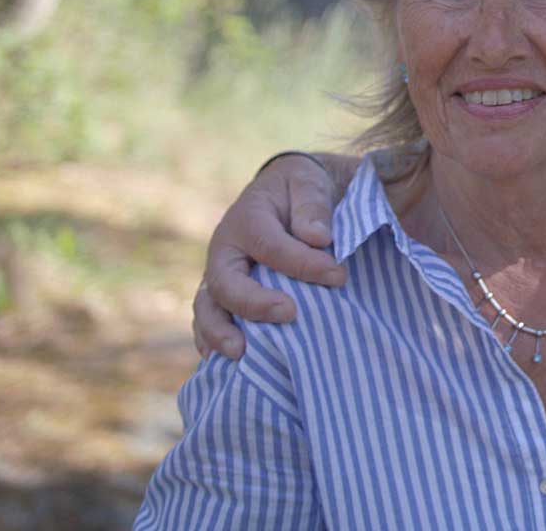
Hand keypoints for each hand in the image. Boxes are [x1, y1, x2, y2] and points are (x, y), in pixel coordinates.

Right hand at [192, 153, 347, 358]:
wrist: (283, 192)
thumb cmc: (300, 189)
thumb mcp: (308, 183)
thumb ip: (312, 205)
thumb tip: (318, 237)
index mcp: (248, 218)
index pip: (270, 245)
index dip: (302, 263)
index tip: (339, 275)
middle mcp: (225, 248)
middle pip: (225, 281)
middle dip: (254, 302)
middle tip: (289, 314)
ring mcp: (218, 273)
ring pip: (207, 305)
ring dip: (219, 331)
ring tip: (240, 353)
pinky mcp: (220, 293)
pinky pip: (207, 318)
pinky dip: (210, 340)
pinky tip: (225, 362)